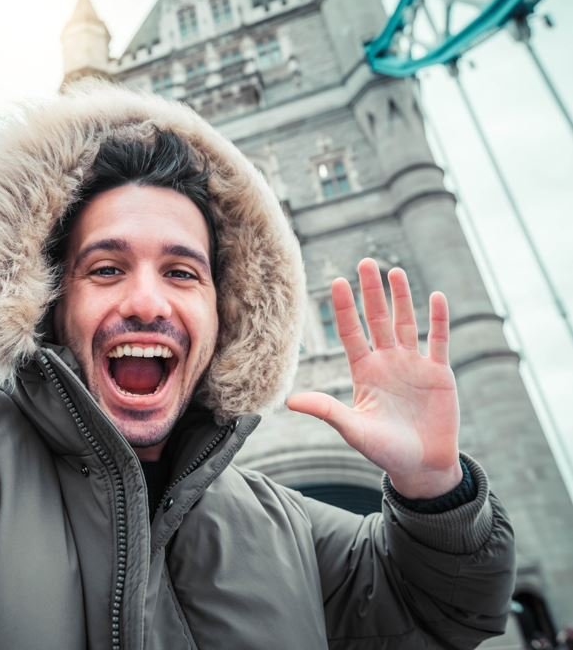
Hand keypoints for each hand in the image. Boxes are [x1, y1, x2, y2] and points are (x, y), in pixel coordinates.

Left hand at [287, 258, 461, 498]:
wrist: (422, 467)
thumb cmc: (384, 451)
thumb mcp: (353, 429)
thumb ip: (327, 410)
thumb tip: (290, 402)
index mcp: (364, 371)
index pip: (351, 332)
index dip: (344, 308)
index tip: (336, 282)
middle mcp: (387, 362)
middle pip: (377, 319)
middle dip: (371, 292)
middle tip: (366, 262)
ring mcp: (413, 365)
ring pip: (406, 323)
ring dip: (401, 298)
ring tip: (394, 272)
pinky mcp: (439, 373)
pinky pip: (439, 340)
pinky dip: (438, 319)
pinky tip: (436, 296)